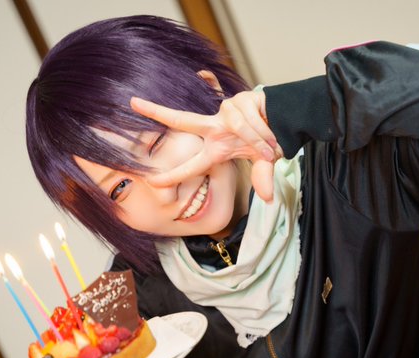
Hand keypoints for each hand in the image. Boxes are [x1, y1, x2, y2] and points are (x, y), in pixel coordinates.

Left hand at [130, 91, 282, 201]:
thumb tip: (267, 198)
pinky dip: (264, 130)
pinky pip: (250, 119)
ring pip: (239, 128)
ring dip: (258, 140)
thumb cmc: (268, 141)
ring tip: (269, 145)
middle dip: (157, 111)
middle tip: (133, 102)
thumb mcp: (264, 163)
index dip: (172, 175)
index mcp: (215, 149)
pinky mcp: (240, 99)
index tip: (150, 182)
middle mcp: (215, 128)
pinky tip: (271, 128)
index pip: (190, 164)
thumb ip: (262, 178)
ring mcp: (225, 111)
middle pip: (182, 120)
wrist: (285, 120)